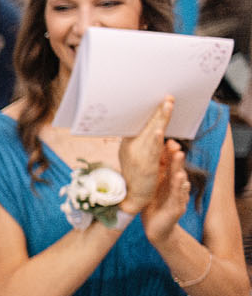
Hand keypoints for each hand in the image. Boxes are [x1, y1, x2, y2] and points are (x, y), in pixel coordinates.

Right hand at [115, 97, 173, 212]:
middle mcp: (130, 148)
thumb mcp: (140, 156)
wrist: (133, 198)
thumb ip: (149, 143)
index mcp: (128, 144)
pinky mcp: (145, 166)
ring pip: (151, 133)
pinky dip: (156, 139)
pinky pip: (152, 150)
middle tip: (168, 97)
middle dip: (158, 110)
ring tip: (168, 105)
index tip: (158, 98)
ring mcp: (137, 156)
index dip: (150, 111)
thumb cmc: (138, 177)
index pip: (139, 123)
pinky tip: (159, 130)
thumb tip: (157, 128)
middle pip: (146, 125)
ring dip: (160, 118)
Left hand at [142, 145, 191, 244]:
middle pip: (176, 169)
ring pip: (180, 180)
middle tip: (174, 144)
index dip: (169, 153)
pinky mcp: (177, 207)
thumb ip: (151, 174)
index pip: (170, 164)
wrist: (156, 229)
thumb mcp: (150, 188)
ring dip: (179, 167)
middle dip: (176, 157)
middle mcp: (175, 186)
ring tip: (178, 156)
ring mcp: (178, 196)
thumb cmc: (153, 206)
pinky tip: (179, 178)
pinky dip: (179, 186)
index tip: (167, 141)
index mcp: (167, 181)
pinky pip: (178, 195)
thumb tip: (143, 157)